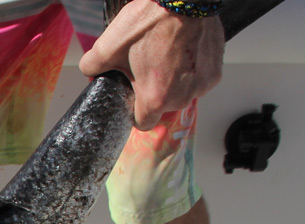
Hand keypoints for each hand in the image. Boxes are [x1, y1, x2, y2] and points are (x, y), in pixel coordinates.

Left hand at [79, 1, 223, 130]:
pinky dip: (190, 70)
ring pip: (182, 93)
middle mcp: (181, 98)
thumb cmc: (151, 20)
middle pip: (162, 106)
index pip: (143, 123)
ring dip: (173, 81)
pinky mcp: (214, 72)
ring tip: (165, 55)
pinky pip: (198, 79)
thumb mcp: (109, 45)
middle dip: (153, 91)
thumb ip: (93, 66)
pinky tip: (182, 51)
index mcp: (155, 98)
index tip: (133, 95)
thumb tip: (90, 72)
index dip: (135, 110)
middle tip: (147, 66)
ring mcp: (201, 85)